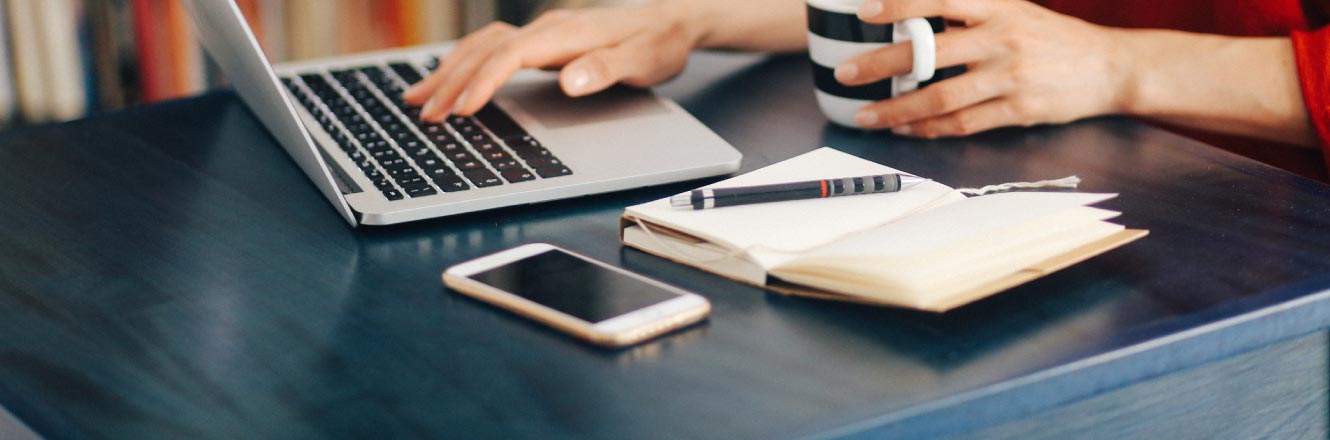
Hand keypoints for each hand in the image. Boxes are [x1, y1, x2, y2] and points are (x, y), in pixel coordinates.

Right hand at [402, 4, 700, 120]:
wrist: (672, 20)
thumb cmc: (660, 43)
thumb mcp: (644, 60)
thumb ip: (606, 69)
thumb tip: (570, 80)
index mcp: (567, 33)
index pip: (511, 55)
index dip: (484, 82)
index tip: (461, 110)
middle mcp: (549, 28)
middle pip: (486, 50)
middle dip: (451, 81)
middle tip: (423, 112)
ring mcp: (544, 33)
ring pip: (482, 45)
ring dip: (449, 70)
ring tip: (417, 96)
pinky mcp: (544, 41)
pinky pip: (492, 47)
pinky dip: (466, 62)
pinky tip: (450, 78)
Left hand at [838, 0, 1128, 137]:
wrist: (1109, 67)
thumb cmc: (1049, 37)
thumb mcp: (1013, 8)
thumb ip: (968, 12)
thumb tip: (912, 17)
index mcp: (998, 6)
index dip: (901, 4)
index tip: (866, 12)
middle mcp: (1002, 38)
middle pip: (930, 53)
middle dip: (881, 64)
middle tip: (847, 73)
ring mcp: (1010, 76)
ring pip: (941, 96)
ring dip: (897, 108)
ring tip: (867, 115)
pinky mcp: (1018, 109)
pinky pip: (963, 123)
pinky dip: (928, 128)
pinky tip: (905, 128)